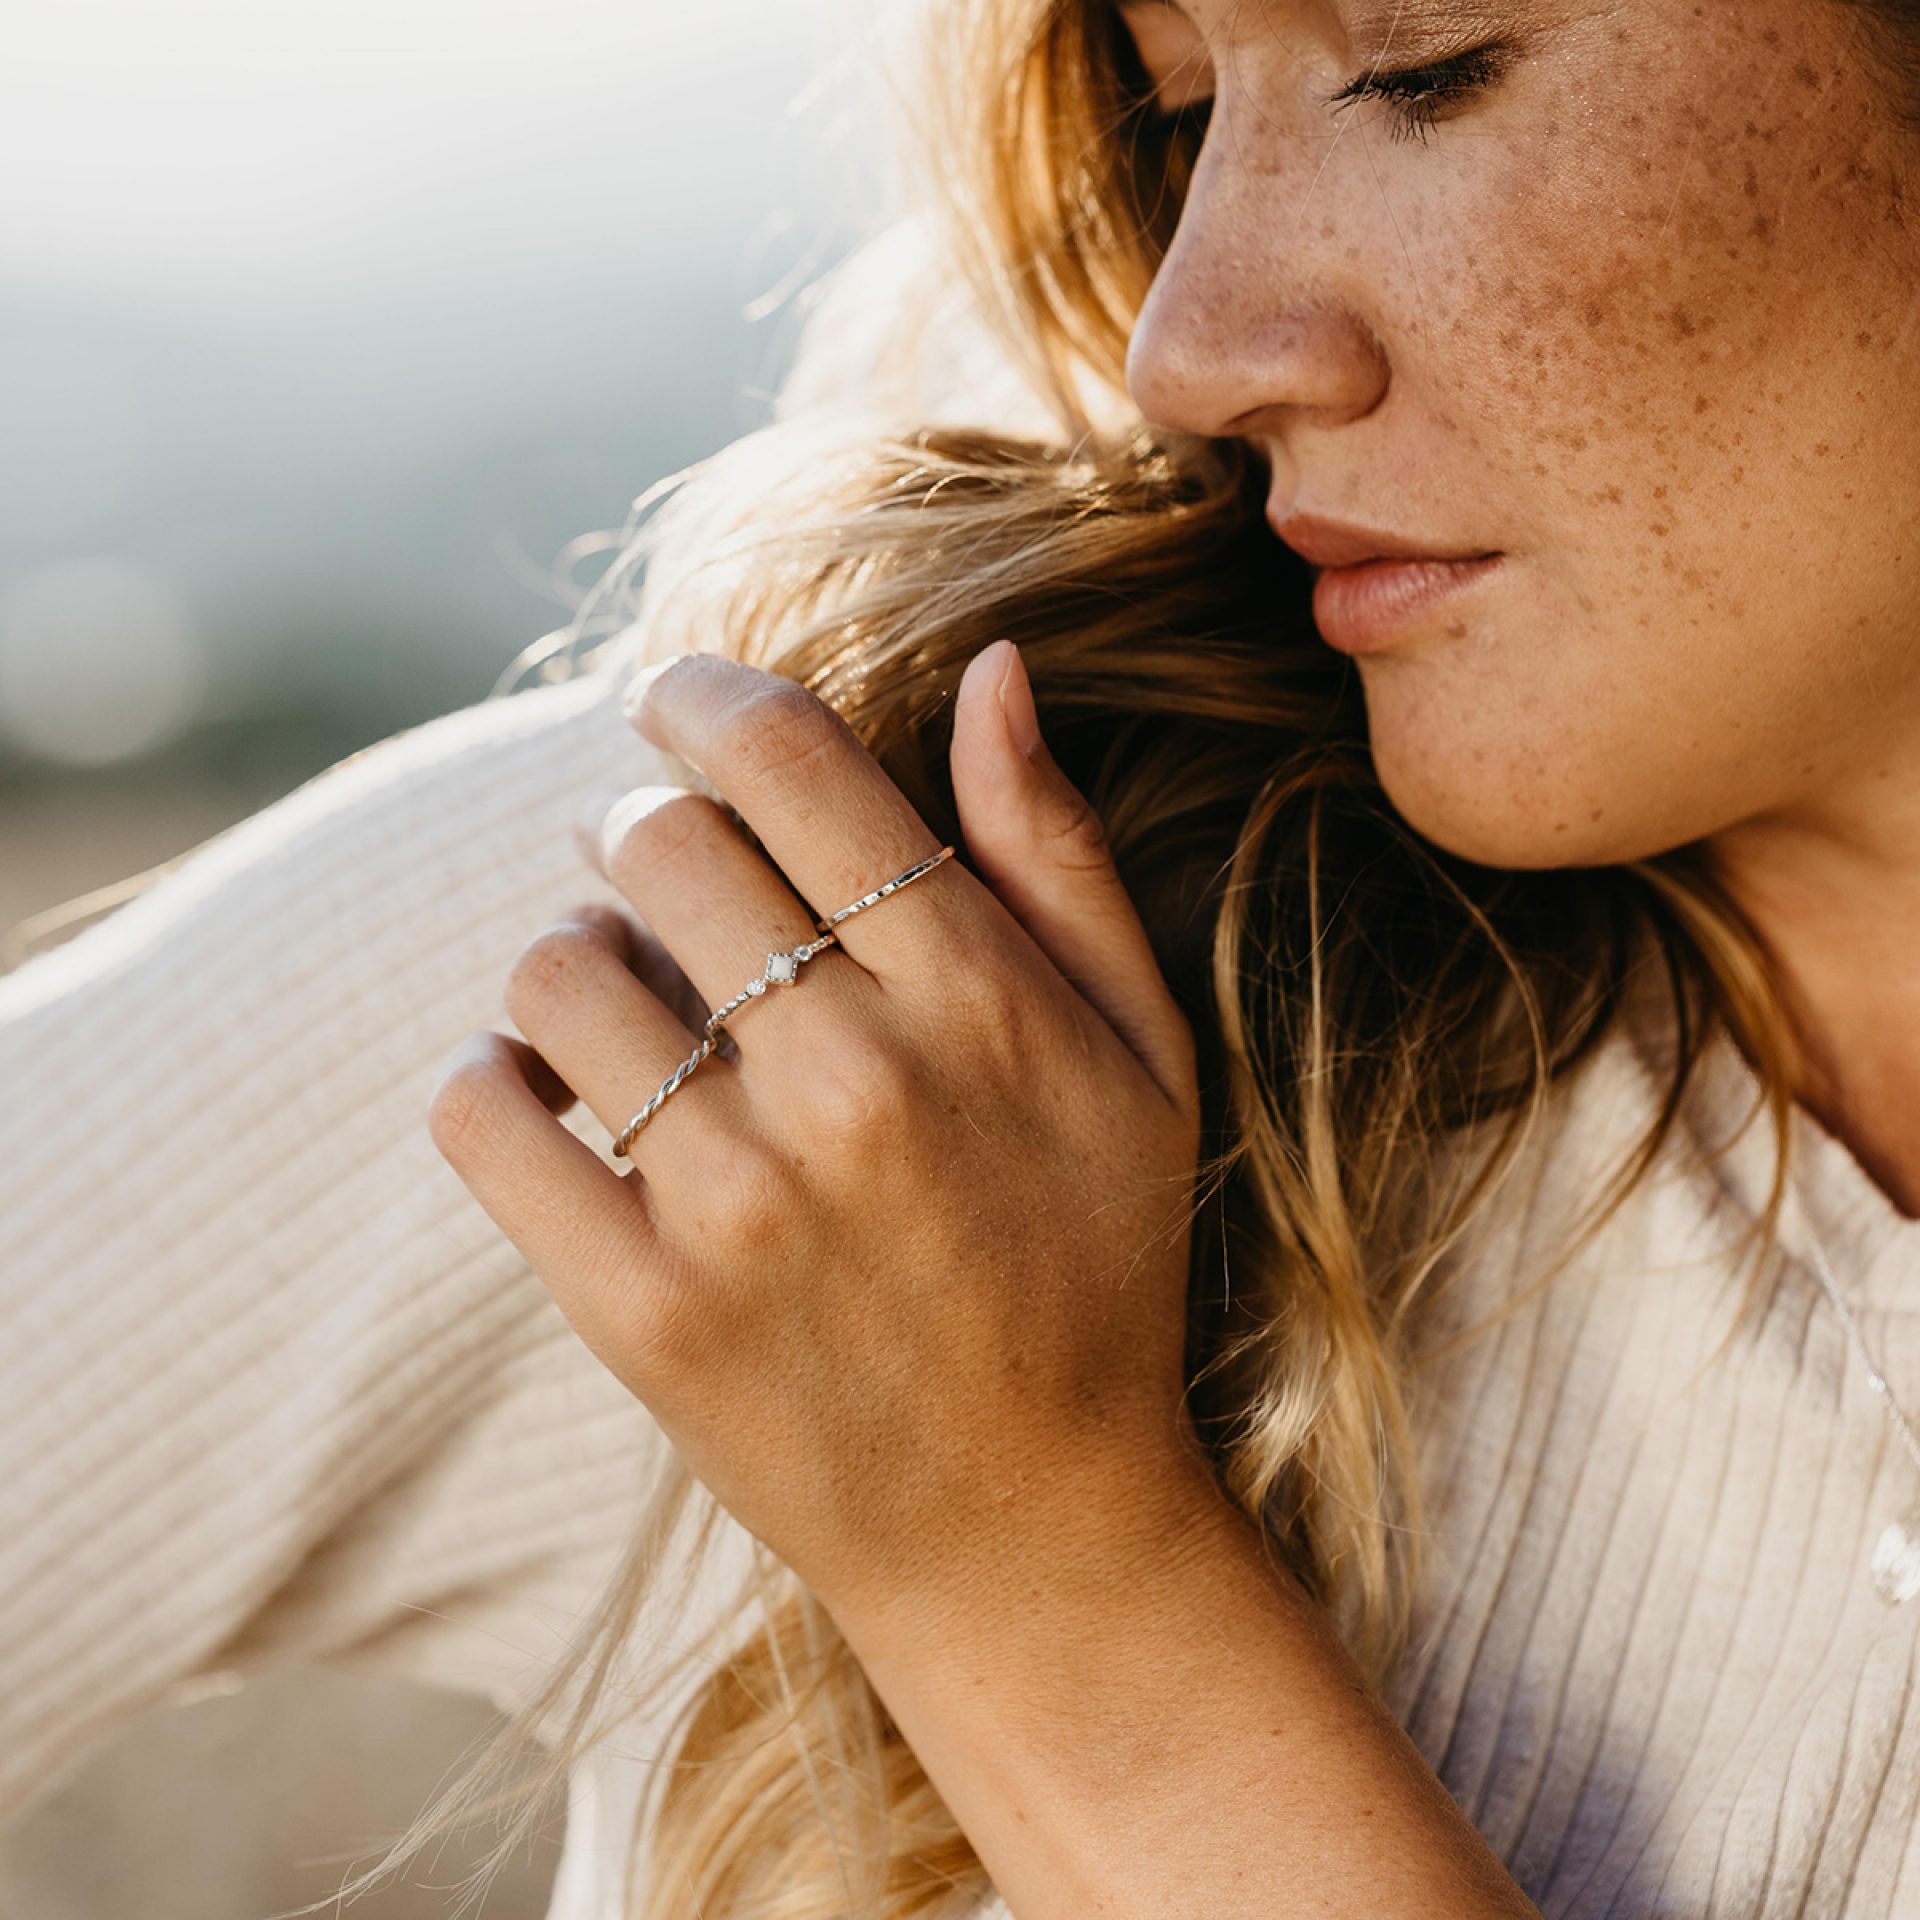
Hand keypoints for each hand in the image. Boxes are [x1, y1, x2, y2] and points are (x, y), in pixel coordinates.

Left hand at [428, 643, 1206, 1631]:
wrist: (1029, 1526)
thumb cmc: (1094, 1266)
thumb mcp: (1142, 1053)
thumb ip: (1057, 852)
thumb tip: (993, 665)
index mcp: (977, 1001)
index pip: (789, 761)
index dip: (704, 696)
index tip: (675, 701)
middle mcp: (852, 1083)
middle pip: (657, 842)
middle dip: (645, 828)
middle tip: (663, 872)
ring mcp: (736, 1201)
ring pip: (557, 964)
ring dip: (576, 951)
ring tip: (629, 1001)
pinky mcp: (640, 1308)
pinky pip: (483, 1110)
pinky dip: (491, 1070)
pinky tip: (549, 1088)